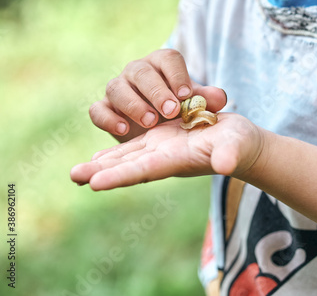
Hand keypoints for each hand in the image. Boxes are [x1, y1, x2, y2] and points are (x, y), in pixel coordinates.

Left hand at [70, 113, 263, 190]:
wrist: (239, 143)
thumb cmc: (240, 145)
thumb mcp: (236, 146)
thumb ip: (231, 154)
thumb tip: (227, 163)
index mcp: (176, 160)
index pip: (143, 169)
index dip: (119, 175)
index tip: (93, 182)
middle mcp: (163, 157)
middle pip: (126, 165)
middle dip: (99, 171)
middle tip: (73, 175)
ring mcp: (160, 148)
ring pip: (125, 156)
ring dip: (101, 163)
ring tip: (76, 172)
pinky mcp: (162, 138)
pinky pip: (133, 145)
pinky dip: (114, 152)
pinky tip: (99, 156)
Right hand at [88, 49, 225, 140]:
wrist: (159, 131)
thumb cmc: (180, 112)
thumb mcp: (194, 106)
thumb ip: (205, 101)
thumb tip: (219, 97)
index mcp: (161, 64)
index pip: (168, 58)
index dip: (177, 75)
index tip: (186, 95)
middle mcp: (136, 71)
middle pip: (141, 71)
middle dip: (156, 90)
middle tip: (171, 111)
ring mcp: (117, 88)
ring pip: (116, 87)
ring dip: (133, 104)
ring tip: (150, 121)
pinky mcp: (103, 108)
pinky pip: (97, 109)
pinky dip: (108, 118)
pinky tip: (123, 130)